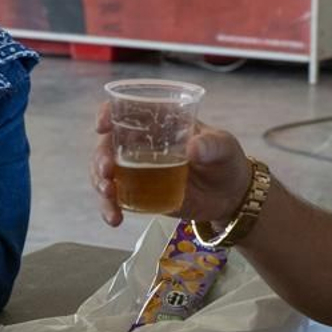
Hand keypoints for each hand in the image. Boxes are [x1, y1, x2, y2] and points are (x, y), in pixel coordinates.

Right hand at [91, 105, 252, 227]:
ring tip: (109, 195)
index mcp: (160, 122)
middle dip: (100, 157)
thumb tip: (193, 148)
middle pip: (108, 145)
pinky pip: (116, 199)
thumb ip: (213, 145)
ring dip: (100, 183)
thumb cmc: (226, 161)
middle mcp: (142, 144)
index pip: (127, 111)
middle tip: (107, 171)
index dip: (107, 114)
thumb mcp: (225, 147)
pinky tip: (115, 219)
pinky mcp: (139, 194)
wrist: (230, 196)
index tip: (102, 126)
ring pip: (106, 173)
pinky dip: (109, 208)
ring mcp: (138, 171)